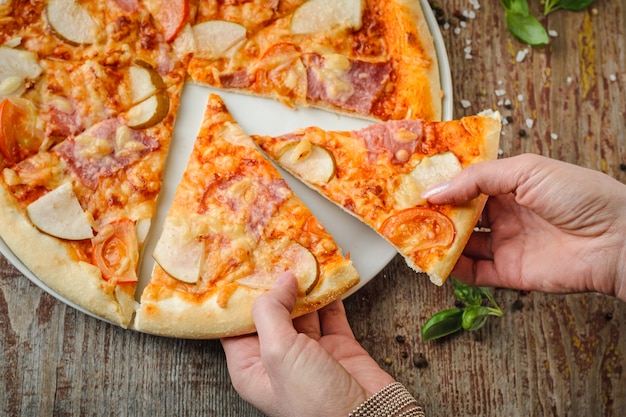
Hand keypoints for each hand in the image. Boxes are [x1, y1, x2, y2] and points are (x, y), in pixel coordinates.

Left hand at [221, 272, 394, 416]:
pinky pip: (331, 313)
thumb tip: (280, 280)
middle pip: (271, 313)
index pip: (236, 325)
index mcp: (252, 368)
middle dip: (273, 285)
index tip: (241, 266)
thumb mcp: (278, 354)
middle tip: (274, 253)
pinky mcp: (338, 346)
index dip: (239, 296)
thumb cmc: (314, 401)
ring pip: (302, 310)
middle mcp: (278, 359)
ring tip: (301, 256)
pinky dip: (330, 294)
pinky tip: (327, 274)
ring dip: (303, 285)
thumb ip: (271, 311)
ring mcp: (310, 352)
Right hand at [423, 153, 625, 300]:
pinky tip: (436, 262)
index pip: (467, 186)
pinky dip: (453, 270)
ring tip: (413, 238)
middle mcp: (506, 216)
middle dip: (435, 215)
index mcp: (510, 187)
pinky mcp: (509, 273)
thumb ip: (477, 179)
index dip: (443, 187)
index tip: (416, 188)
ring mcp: (506, 245)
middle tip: (407, 214)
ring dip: (439, 242)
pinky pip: (474, 273)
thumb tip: (435, 191)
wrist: (616, 239)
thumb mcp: (526, 170)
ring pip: (463, 245)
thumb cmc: (579, 195)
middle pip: (461, 217)